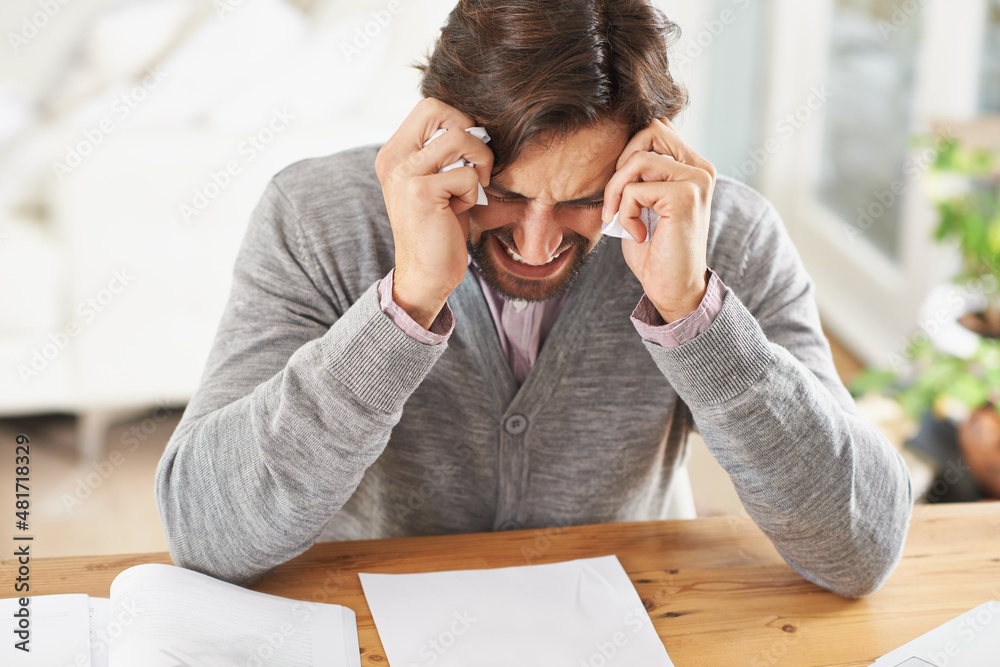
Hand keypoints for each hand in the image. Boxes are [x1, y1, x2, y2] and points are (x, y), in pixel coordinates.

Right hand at [375, 98, 493, 328]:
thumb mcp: (438, 181)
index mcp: (395, 152)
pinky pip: (466, 174)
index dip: (459, 121)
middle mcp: (393, 158)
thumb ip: (445, 151)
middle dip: (471, 137)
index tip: (467, 154)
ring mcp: (404, 173)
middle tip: (474, 168)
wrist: (426, 274)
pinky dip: (473, 192)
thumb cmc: (440, 227)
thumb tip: (477, 122)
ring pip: (460, 138)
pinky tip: (459, 210)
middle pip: (443, 112)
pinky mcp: (420, 192)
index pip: (431, 106)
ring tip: (470, 189)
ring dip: (478, 164)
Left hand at [601, 119, 715, 322]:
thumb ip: (641, 173)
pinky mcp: (685, 197)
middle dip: (620, 165)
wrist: (673, 288)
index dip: (628, 151)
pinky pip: (635, 189)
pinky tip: (638, 235)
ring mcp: (696, 180)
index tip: (621, 189)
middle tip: (615, 202)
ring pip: (637, 160)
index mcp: (693, 166)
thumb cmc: (654, 249)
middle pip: (649, 131)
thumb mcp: (644, 203)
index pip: (657, 128)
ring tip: (620, 219)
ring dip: (617, 192)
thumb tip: (621, 141)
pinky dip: (625, 213)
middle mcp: (700, 168)